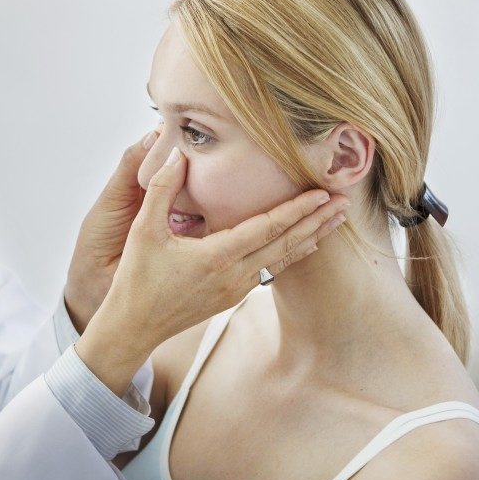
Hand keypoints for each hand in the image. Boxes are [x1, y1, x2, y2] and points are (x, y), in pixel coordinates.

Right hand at [75, 147, 348, 394]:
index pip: (267, 228)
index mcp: (216, 256)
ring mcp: (236, 288)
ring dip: (310, 237)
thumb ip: (162, 189)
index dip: (297, 209)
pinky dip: (292, 253)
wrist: (134, 326)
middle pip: (286, 244)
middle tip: (344, 202)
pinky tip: (304, 245)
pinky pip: (271, 270)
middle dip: (317, 221)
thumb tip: (175, 153)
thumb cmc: (136, 279)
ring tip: (335, 221)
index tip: (321, 194)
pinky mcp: (232, 296)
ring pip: (283, 259)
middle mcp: (234, 275)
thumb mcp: (143, 230)